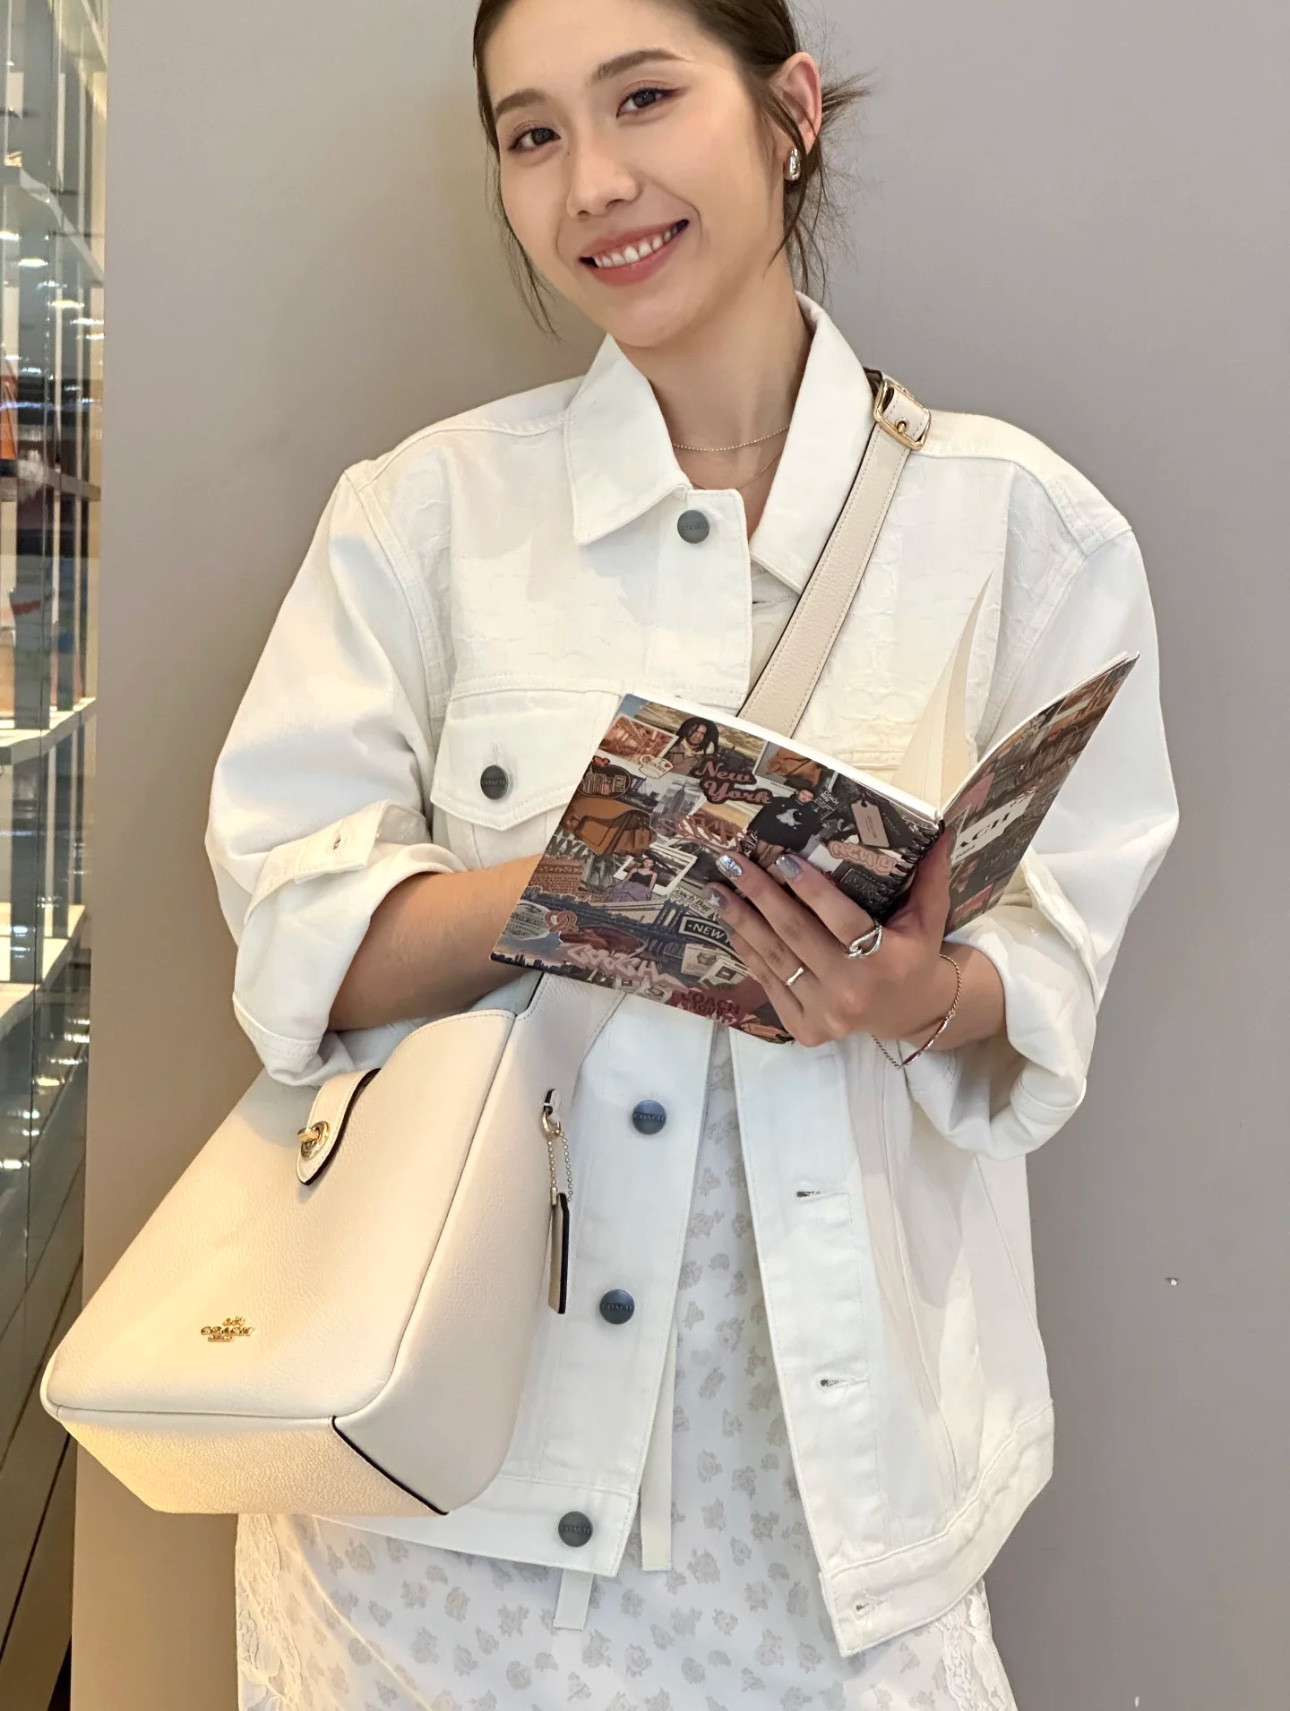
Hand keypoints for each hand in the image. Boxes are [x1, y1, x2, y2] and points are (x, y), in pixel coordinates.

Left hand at [708, 833, 958, 1049]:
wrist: (909, 1014)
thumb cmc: (914, 956)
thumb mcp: (928, 919)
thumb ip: (931, 876)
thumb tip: (940, 830)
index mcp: (885, 962)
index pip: (842, 921)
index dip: (812, 891)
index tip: (783, 859)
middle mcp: (852, 991)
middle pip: (796, 935)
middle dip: (759, 895)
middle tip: (732, 862)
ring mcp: (825, 1013)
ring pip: (775, 959)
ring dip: (742, 921)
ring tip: (718, 890)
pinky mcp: (806, 1028)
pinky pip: (769, 983)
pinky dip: (748, 951)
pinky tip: (732, 924)